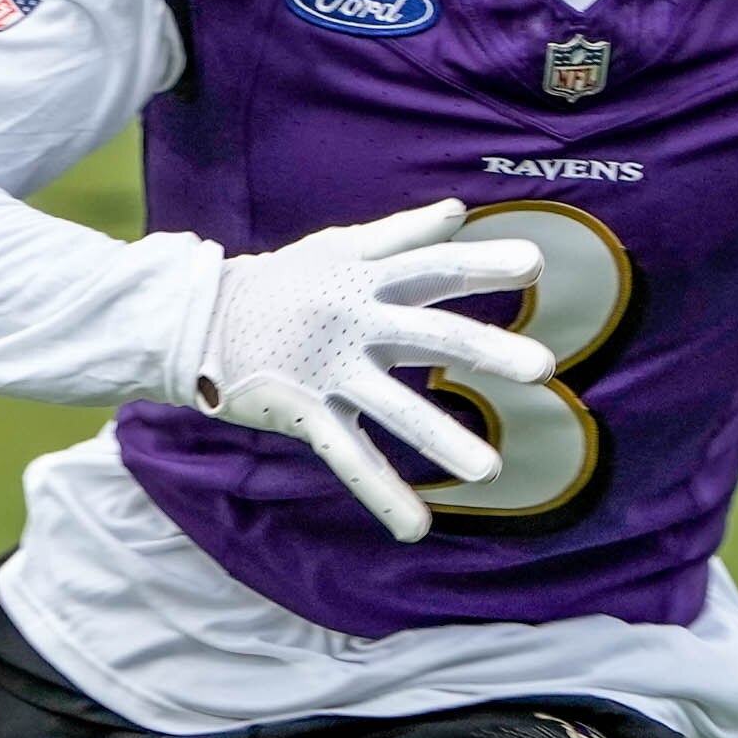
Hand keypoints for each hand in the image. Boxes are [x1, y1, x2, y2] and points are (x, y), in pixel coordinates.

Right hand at [191, 200, 549, 542]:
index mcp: (366, 281)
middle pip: (429, 336)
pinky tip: (416, 528)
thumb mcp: (336, 247)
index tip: (536, 265)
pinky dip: (382, 495)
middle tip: (541, 368)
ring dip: (443, 440)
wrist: (197, 320)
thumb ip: (400, 234)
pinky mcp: (304, 414)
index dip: (482, 264)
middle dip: (485, 350)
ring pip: (394, 409)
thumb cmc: (278, 282)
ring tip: (491, 473)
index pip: (434, 268)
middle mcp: (354, 323)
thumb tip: (458, 209)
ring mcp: (329, 372)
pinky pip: (349, 459)